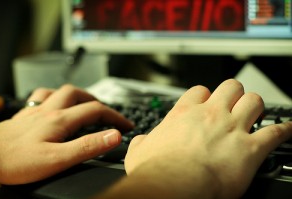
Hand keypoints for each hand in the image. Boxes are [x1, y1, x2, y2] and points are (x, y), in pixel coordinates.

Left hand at [0, 85, 132, 184]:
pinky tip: (54, 102)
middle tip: (108, 114)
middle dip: (99, 103)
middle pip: (81, 96)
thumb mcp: (58, 159)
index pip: (96, 111)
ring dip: (79, 95)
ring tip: (86, 104)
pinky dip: (54, 96)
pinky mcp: (24, 116)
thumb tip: (113, 135)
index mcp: (61, 120)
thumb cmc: (15, 160)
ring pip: (62, 92)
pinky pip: (41, 97)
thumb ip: (87, 146)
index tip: (126, 125)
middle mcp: (50, 111)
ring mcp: (36, 111)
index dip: (116, 117)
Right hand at [123, 79, 291, 198]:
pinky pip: (275, 132)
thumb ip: (143, 141)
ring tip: (256, 114)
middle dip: (235, 94)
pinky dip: (283, 130)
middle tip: (235, 104)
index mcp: (185, 113)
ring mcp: (232, 129)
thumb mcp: (139, 151)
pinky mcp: (250, 149)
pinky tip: (286, 130)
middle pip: (232, 87)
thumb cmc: (158, 171)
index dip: (206, 95)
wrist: (174, 187)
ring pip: (254, 102)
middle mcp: (211, 115)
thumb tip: (140, 143)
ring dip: (256, 106)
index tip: (208, 102)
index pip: (200, 90)